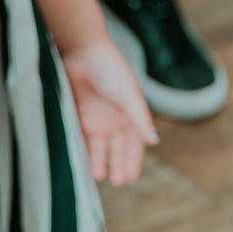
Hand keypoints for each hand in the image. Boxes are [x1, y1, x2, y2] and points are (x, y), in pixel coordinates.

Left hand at [60, 40, 157, 185]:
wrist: (80, 49)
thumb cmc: (109, 68)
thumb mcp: (128, 94)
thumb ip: (140, 117)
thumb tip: (154, 141)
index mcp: (130, 115)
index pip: (134, 143)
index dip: (133, 160)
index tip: (130, 177)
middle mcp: (114, 121)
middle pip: (117, 150)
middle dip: (117, 165)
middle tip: (117, 181)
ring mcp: (95, 121)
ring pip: (98, 149)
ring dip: (98, 162)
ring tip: (97, 175)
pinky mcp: (78, 119)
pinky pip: (81, 141)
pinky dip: (82, 153)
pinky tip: (81, 165)